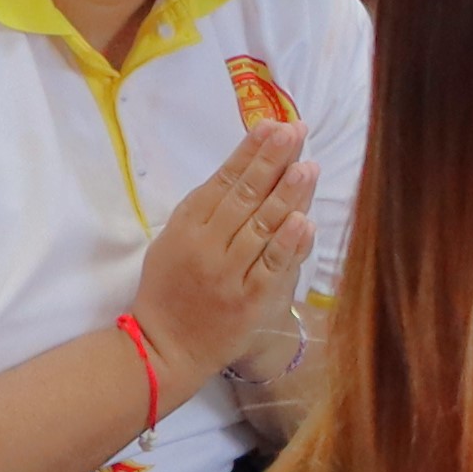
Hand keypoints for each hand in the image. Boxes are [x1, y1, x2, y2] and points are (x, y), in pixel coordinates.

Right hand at [131, 120, 313, 388]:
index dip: (249, 152)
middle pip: (245, 197)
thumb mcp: (175, 243)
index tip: (273, 125)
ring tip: (308, 166)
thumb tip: (245, 170)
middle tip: (296, 132)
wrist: (164, 346)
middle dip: (272, 161)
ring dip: (287, 195)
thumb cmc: (170, 290)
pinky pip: (271, 267)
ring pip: (262, 227)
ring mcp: (229, 273)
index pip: (223, 181)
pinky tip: (304, 220)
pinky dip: (288, 244)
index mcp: (187, 227)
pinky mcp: (248, 300)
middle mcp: (208, 246)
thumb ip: (207, 212)